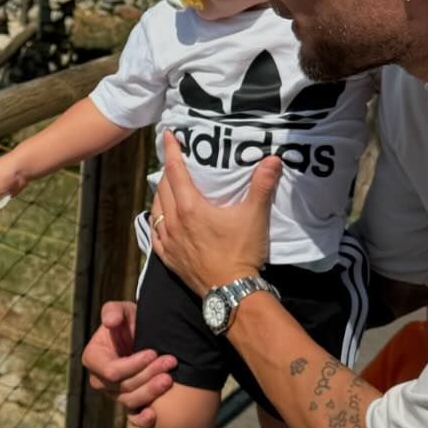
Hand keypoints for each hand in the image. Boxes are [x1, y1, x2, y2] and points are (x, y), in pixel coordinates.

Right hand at [81, 301, 177, 427]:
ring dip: (151, 392)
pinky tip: (154, 415)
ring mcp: (114, 394)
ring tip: (170, 379)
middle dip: (148, 375)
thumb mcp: (122, 310)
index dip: (133, 365)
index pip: (111, 371)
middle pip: (124, 387)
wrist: (144, 334)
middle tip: (170, 363)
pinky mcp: (129, 403)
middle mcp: (100, 380)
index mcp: (93, 358)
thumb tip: (110, 322)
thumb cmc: (130, 321)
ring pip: (131, 401)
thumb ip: (113, 311)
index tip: (152, 352)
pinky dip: (142, 420)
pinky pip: (132, 417)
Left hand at [150, 132, 281, 296]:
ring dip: (161, 196)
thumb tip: (272, 160)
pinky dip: (157, 221)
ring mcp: (168, 242)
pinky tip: (162, 220)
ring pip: (156, 210)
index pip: (175, 171)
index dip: (172, 151)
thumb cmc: (242, 252)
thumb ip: (262, 186)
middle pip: (162, 188)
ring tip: (168, 188)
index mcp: (190, 207)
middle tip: (174, 162)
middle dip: (167, 172)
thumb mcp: (255, 216)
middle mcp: (173, 222)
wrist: (232, 292)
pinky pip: (155, 234)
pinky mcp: (168, 259)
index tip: (167, 135)